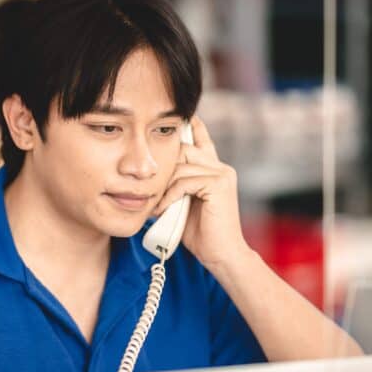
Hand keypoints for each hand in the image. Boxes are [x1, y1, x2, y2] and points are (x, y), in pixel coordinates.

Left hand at [151, 115, 250, 269]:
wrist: (221, 255)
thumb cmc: (201, 234)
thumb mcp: (183, 204)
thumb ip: (176, 186)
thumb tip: (154, 176)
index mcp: (214, 170)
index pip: (199, 140)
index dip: (190, 126)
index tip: (177, 116)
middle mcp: (220, 168)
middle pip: (183, 150)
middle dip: (163, 165)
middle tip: (150, 186)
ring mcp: (222, 174)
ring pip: (181, 167)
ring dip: (164, 187)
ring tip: (156, 206)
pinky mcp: (219, 184)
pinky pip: (185, 181)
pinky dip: (170, 196)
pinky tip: (163, 209)